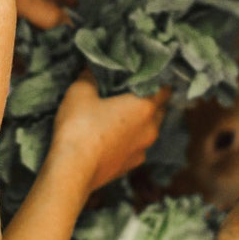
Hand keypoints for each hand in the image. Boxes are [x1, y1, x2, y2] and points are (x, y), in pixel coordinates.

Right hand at [50, 75, 168, 194]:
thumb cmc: (80, 127)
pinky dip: (129, 141)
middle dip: (149, 101)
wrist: (73, 171)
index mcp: (145, 108)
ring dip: (139, 123)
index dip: (158, 81)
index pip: (165, 90)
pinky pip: (135, 148)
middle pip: (159, 111)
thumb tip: (91, 68)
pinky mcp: (129, 167)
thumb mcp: (80, 93)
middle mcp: (150, 130)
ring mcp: (141, 151)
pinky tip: (113, 137)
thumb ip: (89, 77)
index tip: (147, 75)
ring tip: (121, 115)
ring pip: (148, 131)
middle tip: (131, 91)